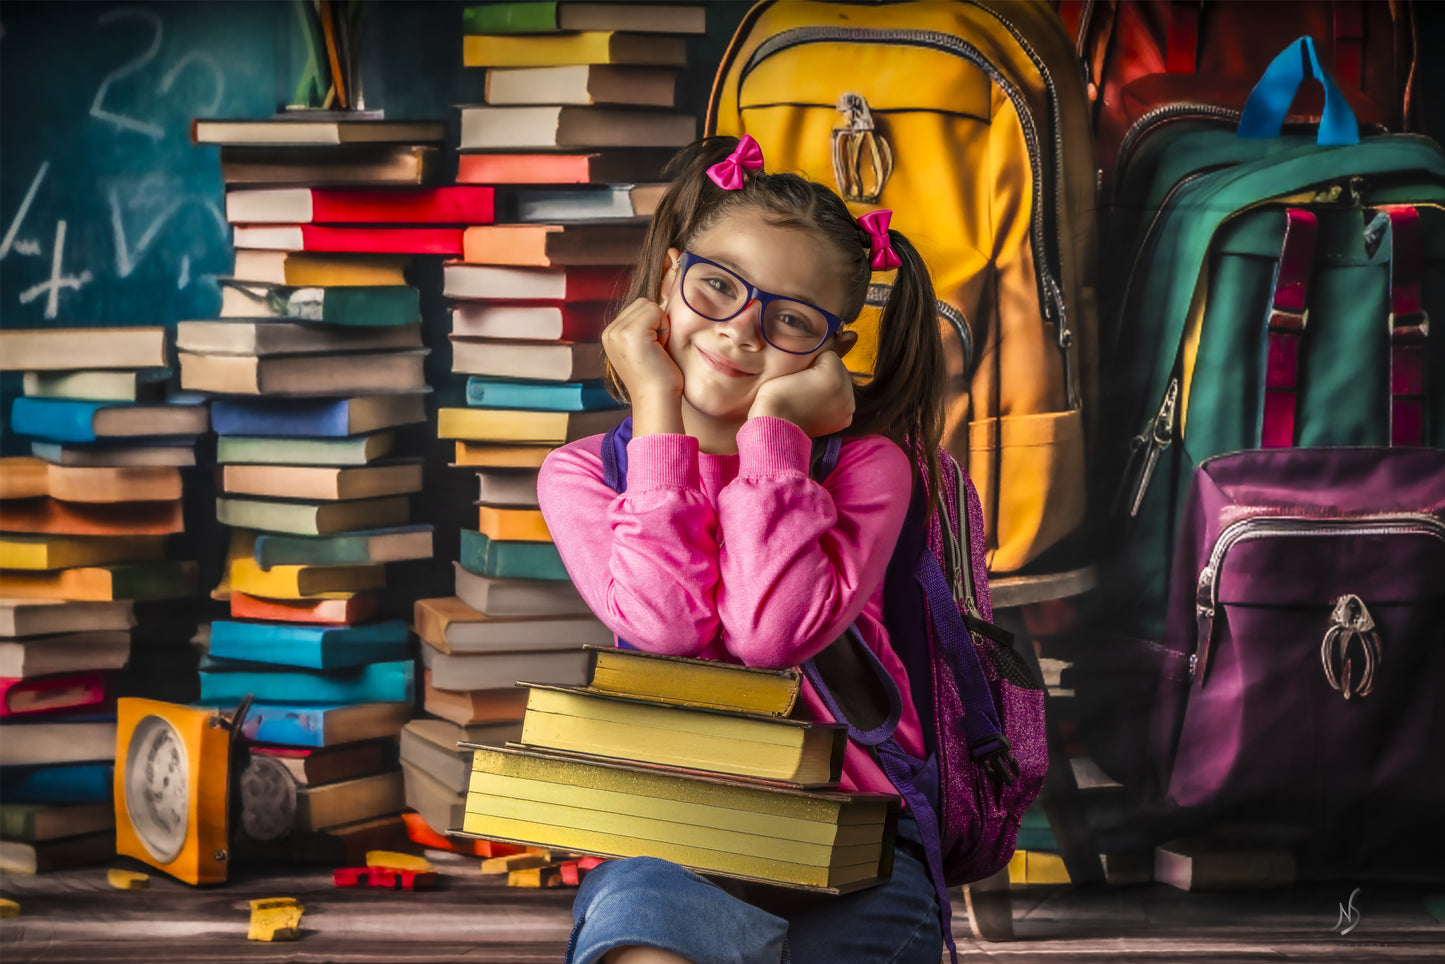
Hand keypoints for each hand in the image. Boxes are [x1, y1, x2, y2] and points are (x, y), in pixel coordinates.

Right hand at [602, 297, 683, 434]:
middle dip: (657, 323)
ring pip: (649, 305)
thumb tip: (656, 303)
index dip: (653, 325)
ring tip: (656, 350)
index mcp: (610, 335)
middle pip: (643, 303)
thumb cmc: (658, 378)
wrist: (657, 400)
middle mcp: (609, 332)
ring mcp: (617, 332)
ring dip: (661, 326)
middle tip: (655, 351)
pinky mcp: (629, 332)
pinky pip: (655, 311)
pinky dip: (665, 329)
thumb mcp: (643, 348)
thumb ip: (642, 327)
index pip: (637, 308)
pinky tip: (659, 349)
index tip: (651, 351)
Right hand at [748, 350, 855, 436]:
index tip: (798, 375)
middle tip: (802, 386)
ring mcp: (847, 408)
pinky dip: (831, 400)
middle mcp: (847, 393)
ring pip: (841, 383)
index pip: (828, 355)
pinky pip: (841, 399)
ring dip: (828, 386)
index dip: (811, 362)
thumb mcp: (793, 364)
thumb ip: (818, 352)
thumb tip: (850, 336)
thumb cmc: (777, 394)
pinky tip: (815, 405)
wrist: (774, 427)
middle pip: (838, 370)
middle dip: (823, 373)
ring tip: (808, 396)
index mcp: (834, 377)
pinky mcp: (844, 420)